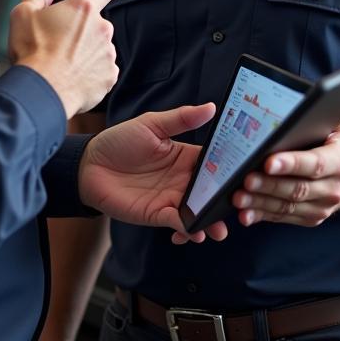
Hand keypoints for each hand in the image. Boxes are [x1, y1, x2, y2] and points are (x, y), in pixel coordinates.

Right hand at [8, 0, 118, 117]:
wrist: (42, 91)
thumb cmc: (31, 52)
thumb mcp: (22, 14)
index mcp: (82, 8)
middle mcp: (102, 27)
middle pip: (96, 24)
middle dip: (81, 30)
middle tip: (58, 43)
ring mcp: (108, 53)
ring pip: (99, 48)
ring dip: (86, 52)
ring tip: (62, 64)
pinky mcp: (109, 76)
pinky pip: (102, 70)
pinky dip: (90, 73)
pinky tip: (72, 77)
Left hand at [78, 103, 228, 242]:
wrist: (89, 165)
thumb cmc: (119, 141)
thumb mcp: (151, 125)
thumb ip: (181, 118)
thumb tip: (211, 107)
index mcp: (187, 156)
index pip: (217, 163)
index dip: (233, 168)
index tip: (250, 174)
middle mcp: (184, 179)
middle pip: (212, 191)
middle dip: (227, 201)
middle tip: (241, 207)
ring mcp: (172, 198)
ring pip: (200, 212)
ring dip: (212, 221)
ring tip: (220, 228)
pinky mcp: (157, 214)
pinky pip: (179, 224)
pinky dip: (190, 230)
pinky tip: (196, 233)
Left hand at [233, 116, 339, 226]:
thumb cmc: (337, 142)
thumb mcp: (338, 123)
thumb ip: (323, 110)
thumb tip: (303, 98)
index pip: (315, 163)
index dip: (291, 163)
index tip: (267, 161)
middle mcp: (333, 187)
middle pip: (297, 188)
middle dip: (269, 185)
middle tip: (245, 179)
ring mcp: (322, 206)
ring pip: (288, 206)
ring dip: (261, 203)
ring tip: (239, 197)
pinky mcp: (311, 218)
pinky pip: (283, 217)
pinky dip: (262, 215)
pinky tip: (245, 213)